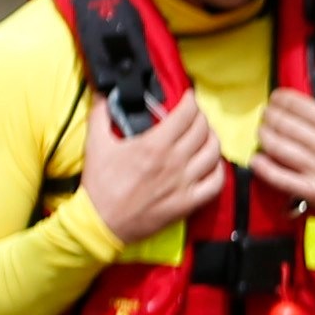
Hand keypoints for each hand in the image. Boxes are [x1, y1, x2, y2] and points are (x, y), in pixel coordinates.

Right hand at [79, 92, 222, 245]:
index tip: (189, 97)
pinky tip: (212, 163)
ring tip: (206, 135)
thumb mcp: (96, 143)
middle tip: (195, 115)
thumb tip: (104, 94)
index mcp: (154, 144)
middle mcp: (174, 162)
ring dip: (213, 139)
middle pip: (203, 130)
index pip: (186, 115)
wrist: (102, 221)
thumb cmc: (100, 184)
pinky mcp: (189, 202)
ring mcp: (185, 183)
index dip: (191, 101)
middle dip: (201, 117)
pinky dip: (219, 169)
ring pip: (214, 153)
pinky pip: (216, 183)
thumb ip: (101, 114)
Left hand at [252, 72, 314, 224]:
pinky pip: (278, 177)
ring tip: (264, 133)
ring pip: (275, 146)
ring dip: (263, 136)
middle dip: (268, 116)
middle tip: (268, 116)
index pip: (294, 103)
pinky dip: (263, 166)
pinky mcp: (314, 191)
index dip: (279, 97)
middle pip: (280, 122)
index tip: (277, 99)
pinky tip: (259, 159)